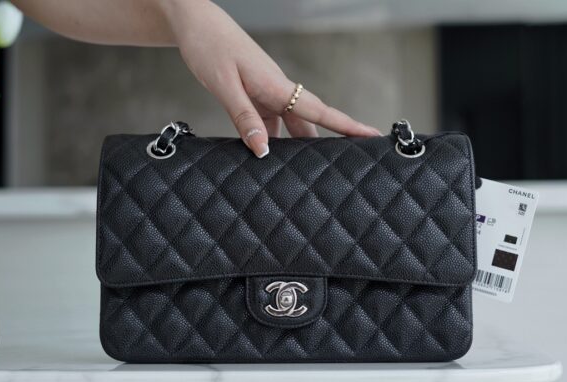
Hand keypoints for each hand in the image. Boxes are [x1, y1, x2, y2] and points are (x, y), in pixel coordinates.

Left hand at [166, 0, 381, 157]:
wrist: (194, 22)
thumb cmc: (209, 47)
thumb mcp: (224, 86)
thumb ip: (244, 118)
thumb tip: (263, 150)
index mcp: (276, 86)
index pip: (320, 111)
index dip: (347, 126)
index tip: (372, 136)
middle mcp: (277, 90)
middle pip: (309, 123)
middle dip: (326, 145)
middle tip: (343, 168)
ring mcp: (266, 92)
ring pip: (288, 124)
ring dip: (295, 146)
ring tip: (301, 173)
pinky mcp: (253, 94)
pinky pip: (269, 121)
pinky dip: (270, 138)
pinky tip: (264, 153)